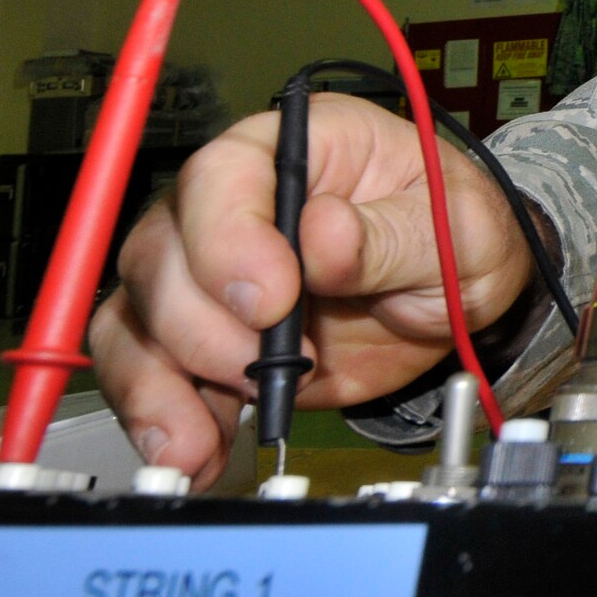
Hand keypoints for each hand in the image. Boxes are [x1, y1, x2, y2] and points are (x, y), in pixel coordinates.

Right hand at [89, 94, 533, 488]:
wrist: (457, 294)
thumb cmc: (454, 233)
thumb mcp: (455, 228)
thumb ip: (390, 235)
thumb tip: (322, 236)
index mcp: (302, 146)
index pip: (225, 174)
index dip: (228, 237)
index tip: (270, 300)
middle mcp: (237, 200)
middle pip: (162, 250)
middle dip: (199, 324)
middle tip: (260, 369)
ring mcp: (209, 268)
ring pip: (138, 315)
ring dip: (158, 384)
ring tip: (200, 440)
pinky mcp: (206, 334)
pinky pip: (148, 370)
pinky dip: (162, 415)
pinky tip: (194, 450)